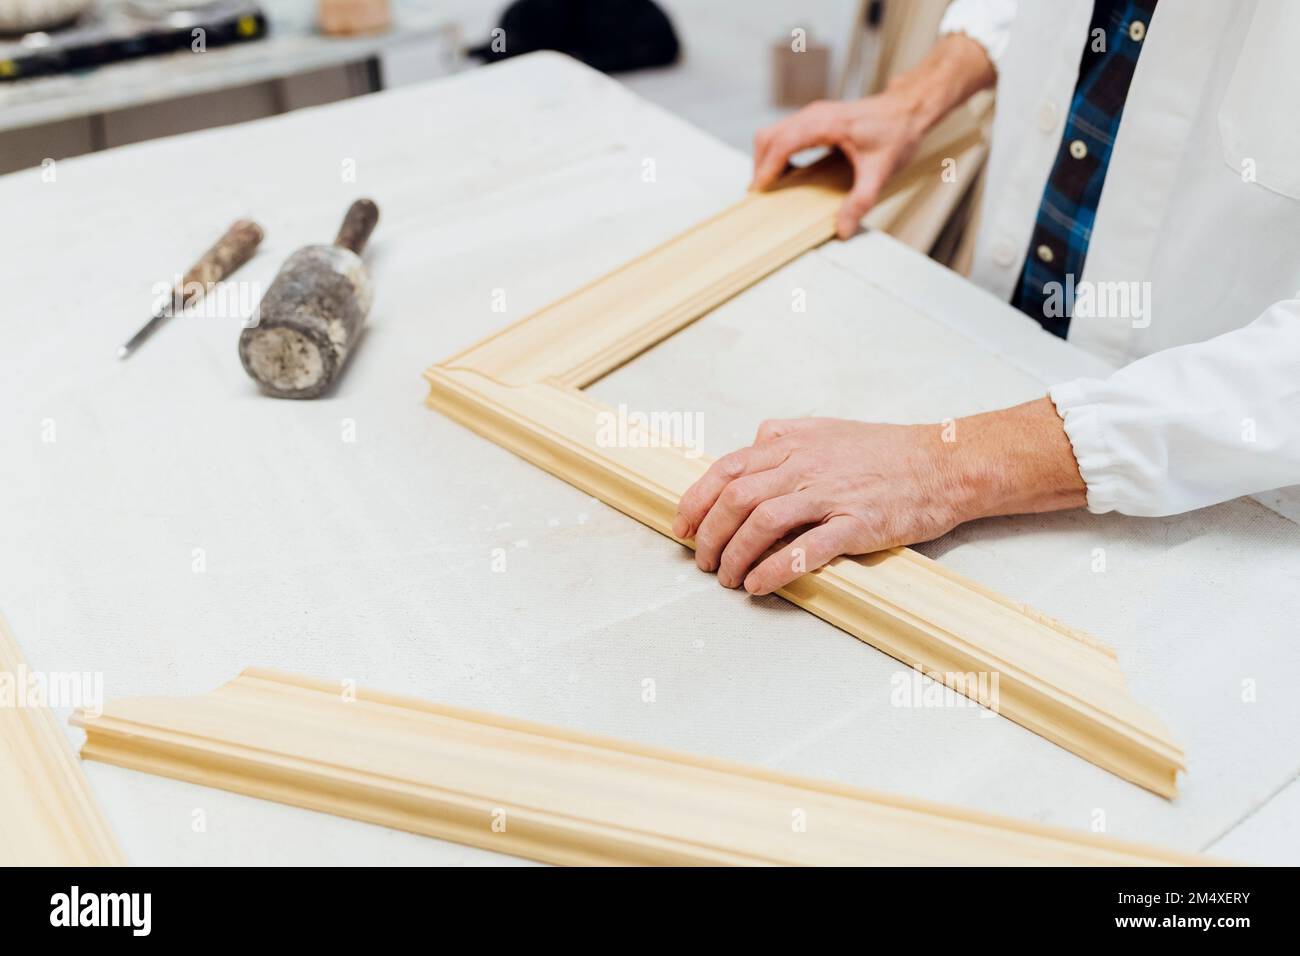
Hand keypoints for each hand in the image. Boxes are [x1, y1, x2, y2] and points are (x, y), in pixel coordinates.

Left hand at [672, 399, 1086, 595]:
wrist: (944, 463)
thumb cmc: (886, 450)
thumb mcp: (828, 428)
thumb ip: (786, 435)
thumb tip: (754, 442)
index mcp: (792, 443)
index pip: (726, 469)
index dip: (696, 501)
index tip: (682, 527)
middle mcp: (805, 465)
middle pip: (736, 499)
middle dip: (709, 535)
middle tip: (702, 561)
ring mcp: (830, 495)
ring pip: (762, 524)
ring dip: (735, 556)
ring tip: (727, 578)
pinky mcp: (856, 524)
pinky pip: (804, 550)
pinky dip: (774, 570)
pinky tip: (759, 585)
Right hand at [751, 34, 996, 238]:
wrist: (908, 109)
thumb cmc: (896, 133)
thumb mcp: (880, 172)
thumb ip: (861, 202)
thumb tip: (842, 229)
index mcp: (826, 124)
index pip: (783, 142)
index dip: (767, 168)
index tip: (759, 191)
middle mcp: (814, 115)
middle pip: (769, 136)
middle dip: (760, 167)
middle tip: (762, 196)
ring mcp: (812, 115)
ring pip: (773, 134)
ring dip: (766, 160)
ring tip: (771, 189)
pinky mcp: (814, 120)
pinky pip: (784, 134)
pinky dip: (777, 154)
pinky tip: (787, 175)